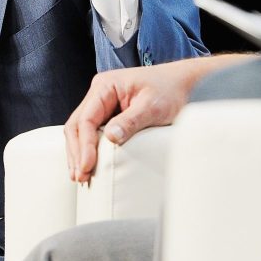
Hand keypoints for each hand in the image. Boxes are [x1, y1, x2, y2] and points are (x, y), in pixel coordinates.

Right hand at [63, 58, 216, 181]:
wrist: (184, 84)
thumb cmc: (170, 91)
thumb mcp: (153, 106)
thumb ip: (131, 120)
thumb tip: (111, 137)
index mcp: (105, 86)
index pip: (86, 119)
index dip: (84, 145)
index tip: (87, 166)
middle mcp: (99, 94)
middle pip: (77, 125)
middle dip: (76, 152)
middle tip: (80, 177)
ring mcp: (102, 104)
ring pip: (80, 131)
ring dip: (78, 153)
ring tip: (79, 177)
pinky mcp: (108, 115)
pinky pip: (91, 133)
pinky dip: (87, 149)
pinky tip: (87, 165)